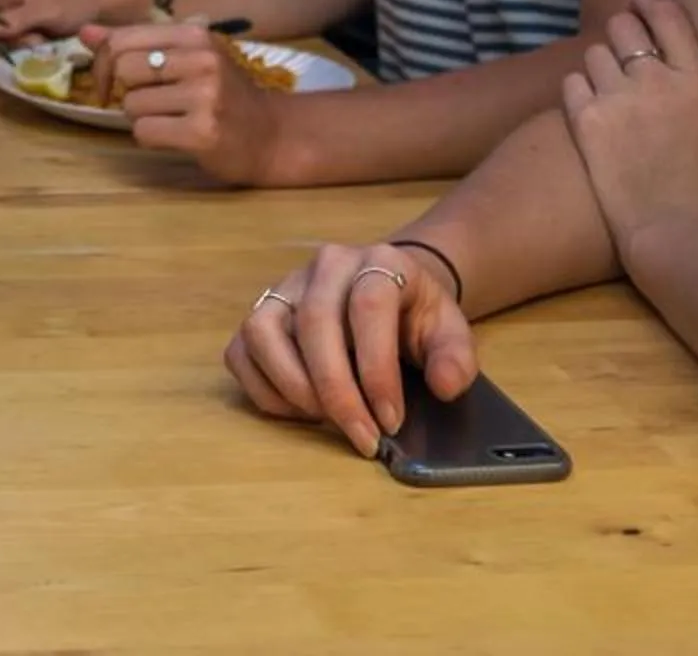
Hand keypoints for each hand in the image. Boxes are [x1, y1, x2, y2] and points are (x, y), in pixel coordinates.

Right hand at [0, 0, 151, 43]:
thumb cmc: (72, 1)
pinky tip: (41, 47)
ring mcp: (12, 19)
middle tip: (27, 39)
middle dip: (1, 38)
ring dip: (17, 46)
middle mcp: (1, 1)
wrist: (102, 11)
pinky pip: (11, 48)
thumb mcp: (43, 8)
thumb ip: (13, 19)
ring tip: (40, 42)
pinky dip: (25, 51)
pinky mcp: (23, 35)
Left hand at [84, 23, 284, 184]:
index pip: (123, 38)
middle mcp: (202, 60)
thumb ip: (136, 44)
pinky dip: (152, 138)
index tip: (108, 82)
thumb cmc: (225, 94)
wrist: (273, 135)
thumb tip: (85, 32)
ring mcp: (204, 96)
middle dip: (124, 92)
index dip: (104, 62)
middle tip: (147, 104)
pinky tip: (176, 136)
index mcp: (195, 34)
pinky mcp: (203, 132)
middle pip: (122, 69)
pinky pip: (144, 132)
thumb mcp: (187, 58)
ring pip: (131, 104)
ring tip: (171, 119)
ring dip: (141, 118)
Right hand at [226, 238, 477, 458]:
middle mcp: (325, 266)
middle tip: (361, 437)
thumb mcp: (450, 331)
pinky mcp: (261, 312)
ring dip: (292, 387)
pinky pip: (241, 352)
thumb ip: (456, 358)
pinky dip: (265, 390)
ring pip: (263, 331)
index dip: (377, 369)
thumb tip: (444, 387)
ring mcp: (286, 286)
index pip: (368, 307)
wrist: (389, 287)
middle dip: (336, 392)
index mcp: (379, 260)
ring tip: (326, 419)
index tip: (391, 420)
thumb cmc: (415, 315)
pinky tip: (301, 410)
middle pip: (314, 323)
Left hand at [559, 0, 697, 262]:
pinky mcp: (585, 120)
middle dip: (621, 35)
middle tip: (622, 52)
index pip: (668, 16)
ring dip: (599, 66)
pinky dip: (577, 91)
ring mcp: (618, 97)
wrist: (674, 239)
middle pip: (623, 26)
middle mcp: (657, 80)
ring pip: (593, 53)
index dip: (650, 2)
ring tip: (606, 86)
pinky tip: (586, 108)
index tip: (642, 3)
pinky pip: (571, 81)